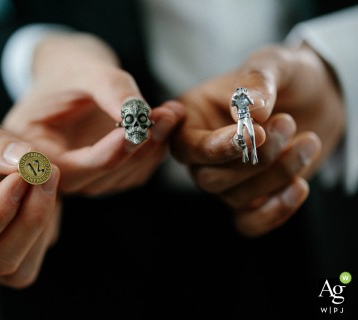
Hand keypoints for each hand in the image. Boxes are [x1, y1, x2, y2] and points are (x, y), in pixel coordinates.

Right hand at [3, 32, 183, 195]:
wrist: (72, 78)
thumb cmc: (68, 71)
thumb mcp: (83, 70)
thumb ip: (109, 88)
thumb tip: (139, 114)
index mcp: (33, 150)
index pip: (69, 168)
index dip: (106, 154)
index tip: (135, 131)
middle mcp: (56, 173)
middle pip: (100, 178)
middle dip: (137, 150)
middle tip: (166, 115)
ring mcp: (83, 177)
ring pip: (123, 177)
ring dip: (152, 149)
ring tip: (171, 112)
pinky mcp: (107, 175)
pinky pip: (136, 172)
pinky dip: (155, 150)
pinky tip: (166, 122)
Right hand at [171, 44, 343, 236]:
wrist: (316, 98)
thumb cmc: (285, 77)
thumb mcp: (273, 64)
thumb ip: (258, 81)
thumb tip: (250, 111)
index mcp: (192, 118)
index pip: (185, 146)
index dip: (214, 147)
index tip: (252, 132)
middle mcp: (202, 153)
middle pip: (209, 178)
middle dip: (253, 158)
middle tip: (287, 123)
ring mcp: (226, 178)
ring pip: (234, 198)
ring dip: (276, 174)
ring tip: (307, 141)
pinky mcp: (250, 197)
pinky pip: (248, 223)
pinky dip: (275, 212)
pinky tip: (300, 186)